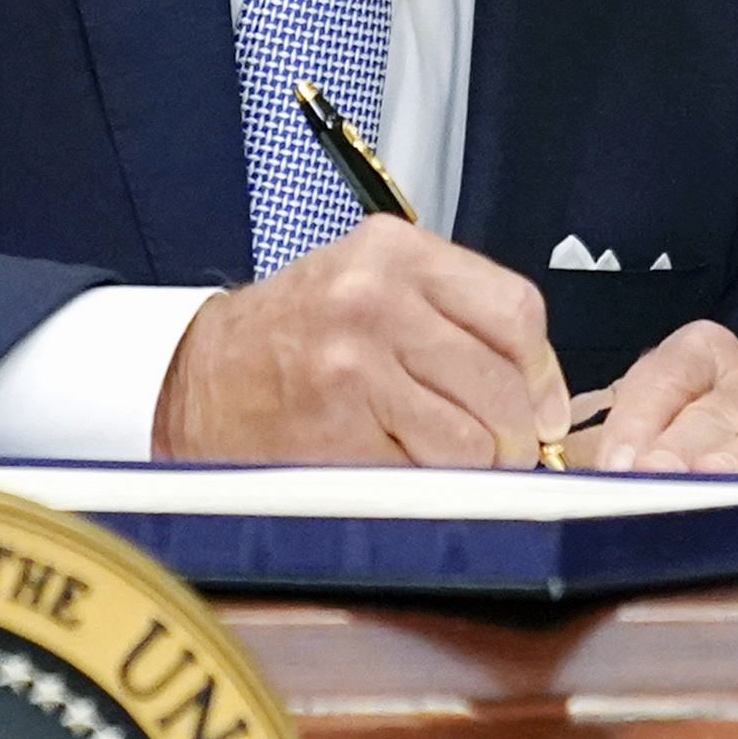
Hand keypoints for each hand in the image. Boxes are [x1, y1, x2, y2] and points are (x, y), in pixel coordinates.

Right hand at [152, 225, 569, 463]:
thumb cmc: (290, 334)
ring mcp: (355, 367)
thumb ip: (452, 314)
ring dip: (473, 467)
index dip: (542, 373)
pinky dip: (424, 485)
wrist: (194, 376)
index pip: (516, 311)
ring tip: (443, 459)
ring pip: (473, 440)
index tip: (541, 405)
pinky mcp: (337, 431)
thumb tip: (539, 387)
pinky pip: (423, 476)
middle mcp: (376, 301)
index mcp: (395, 253)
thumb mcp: (370, 283)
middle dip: (515, 434)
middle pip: (502, 384)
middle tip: (501, 449)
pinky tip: (398, 466)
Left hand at [578, 322, 737, 472]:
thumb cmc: (679, 451)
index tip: (618, 466)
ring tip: (711, 489)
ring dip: (736, 467)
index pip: (665, 376)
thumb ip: (606, 449)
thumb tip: (566, 480)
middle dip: (680, 454)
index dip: (637, 424)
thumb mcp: (637, 438)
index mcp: (699, 352)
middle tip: (657, 482)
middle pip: (713, 412)